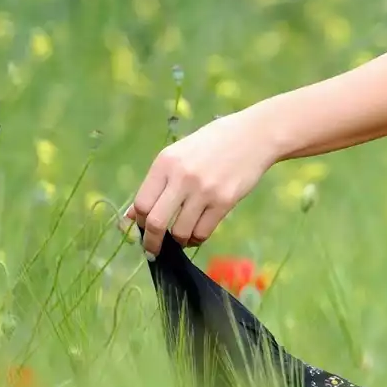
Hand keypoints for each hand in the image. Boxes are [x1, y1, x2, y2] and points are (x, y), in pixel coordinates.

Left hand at [127, 106, 277, 254]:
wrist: (253, 135)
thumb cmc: (212, 144)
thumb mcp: (179, 154)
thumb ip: (157, 183)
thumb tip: (133, 215)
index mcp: (166, 162)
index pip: (142, 203)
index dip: (140, 221)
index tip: (144, 228)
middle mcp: (182, 177)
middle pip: (156, 223)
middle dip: (152, 243)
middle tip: (153, 250)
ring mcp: (204, 190)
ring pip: (180, 232)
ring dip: (178, 241)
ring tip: (180, 238)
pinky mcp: (224, 201)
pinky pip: (203, 232)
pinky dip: (196, 239)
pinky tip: (196, 234)